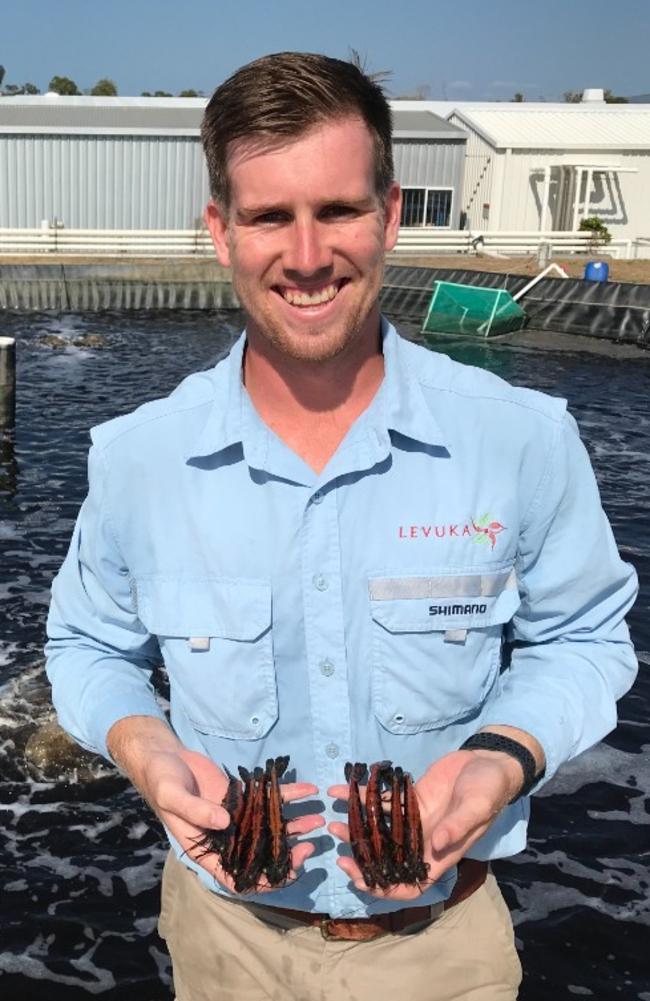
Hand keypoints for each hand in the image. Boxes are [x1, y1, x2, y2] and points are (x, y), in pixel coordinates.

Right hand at [107, 717, 322, 892]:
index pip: (236, 876)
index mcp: (205, 848)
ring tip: (318, 820)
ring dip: (295, 825)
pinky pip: (270, 797)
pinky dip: (289, 794)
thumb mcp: (172, 796)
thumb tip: (226, 822)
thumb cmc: (161, 781)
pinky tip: (308, 789)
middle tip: (310, 847)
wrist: (164, 755)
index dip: (261, 881)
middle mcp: (225, 836)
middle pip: (260, 853)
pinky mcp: (243, 794)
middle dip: (287, 854)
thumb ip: (196, 811)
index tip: (287, 875)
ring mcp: (236, 815)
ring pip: (270, 825)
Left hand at [328, 749, 521, 900]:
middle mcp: (423, 841)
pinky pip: (382, 802)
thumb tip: (435, 844)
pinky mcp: (410, 799)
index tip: (360, 880)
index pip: (410, 884)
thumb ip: (457, 826)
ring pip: (381, 831)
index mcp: (440, 854)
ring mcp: (415, 820)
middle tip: (338, 849)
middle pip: (388, 859)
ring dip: (357, 829)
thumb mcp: (477, 807)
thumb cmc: (489, 790)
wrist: (489, 762)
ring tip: (335, 822)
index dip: (385, 889)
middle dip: (362, 858)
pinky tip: (343, 790)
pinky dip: (362, 798)